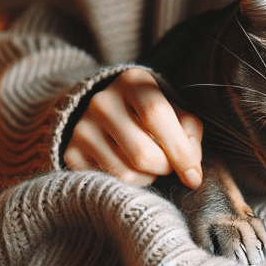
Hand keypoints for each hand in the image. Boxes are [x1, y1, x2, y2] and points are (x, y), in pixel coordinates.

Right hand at [64, 68, 203, 188]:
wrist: (102, 112)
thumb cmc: (149, 113)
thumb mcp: (174, 110)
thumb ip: (190, 132)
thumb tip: (192, 170)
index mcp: (132, 82)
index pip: (157, 115)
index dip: (181, 151)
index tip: (194, 177)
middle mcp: (102, 102)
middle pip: (143, 153)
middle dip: (165, 168)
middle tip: (169, 166)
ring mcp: (82, 127)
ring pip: (127, 174)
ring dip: (148, 178)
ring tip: (149, 164)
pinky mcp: (71, 152)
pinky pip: (109, 183)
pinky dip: (129, 184)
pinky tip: (129, 167)